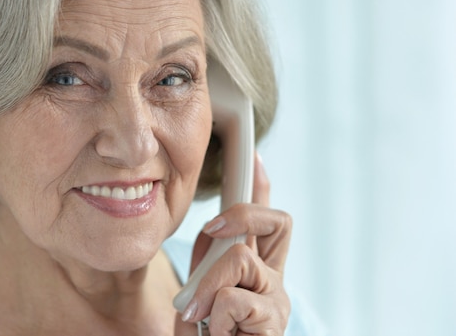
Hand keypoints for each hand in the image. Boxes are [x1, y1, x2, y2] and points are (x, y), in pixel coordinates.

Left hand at [183, 154, 291, 334]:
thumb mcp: (198, 293)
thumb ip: (209, 262)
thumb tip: (214, 228)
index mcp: (254, 270)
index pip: (266, 222)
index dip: (263, 187)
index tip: (254, 157)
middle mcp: (273, 280)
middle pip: (278, 220)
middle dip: (243, 212)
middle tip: (214, 226)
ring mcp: (276, 301)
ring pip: (239, 258)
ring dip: (207, 284)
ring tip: (197, 313)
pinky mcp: (272, 323)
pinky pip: (232, 298)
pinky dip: (213, 316)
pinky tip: (214, 333)